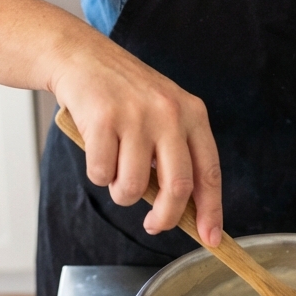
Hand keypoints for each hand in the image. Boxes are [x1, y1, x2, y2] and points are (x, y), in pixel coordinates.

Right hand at [49, 32, 222, 246]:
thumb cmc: (125, 93)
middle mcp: (170, 114)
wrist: (83, 57)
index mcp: (193, 113)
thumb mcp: (165, 112)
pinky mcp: (103, 120)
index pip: (209, 172)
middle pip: (177, 189)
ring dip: (120, 193)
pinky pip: (101, 175)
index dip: (211, 211)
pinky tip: (97, 150)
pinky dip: (97, 174)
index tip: (211, 238)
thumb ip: (177, 152)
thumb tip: (184, 209)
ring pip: (132, 188)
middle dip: (165, 218)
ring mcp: (136, 117)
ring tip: (115, 168)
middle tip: (153, 224)